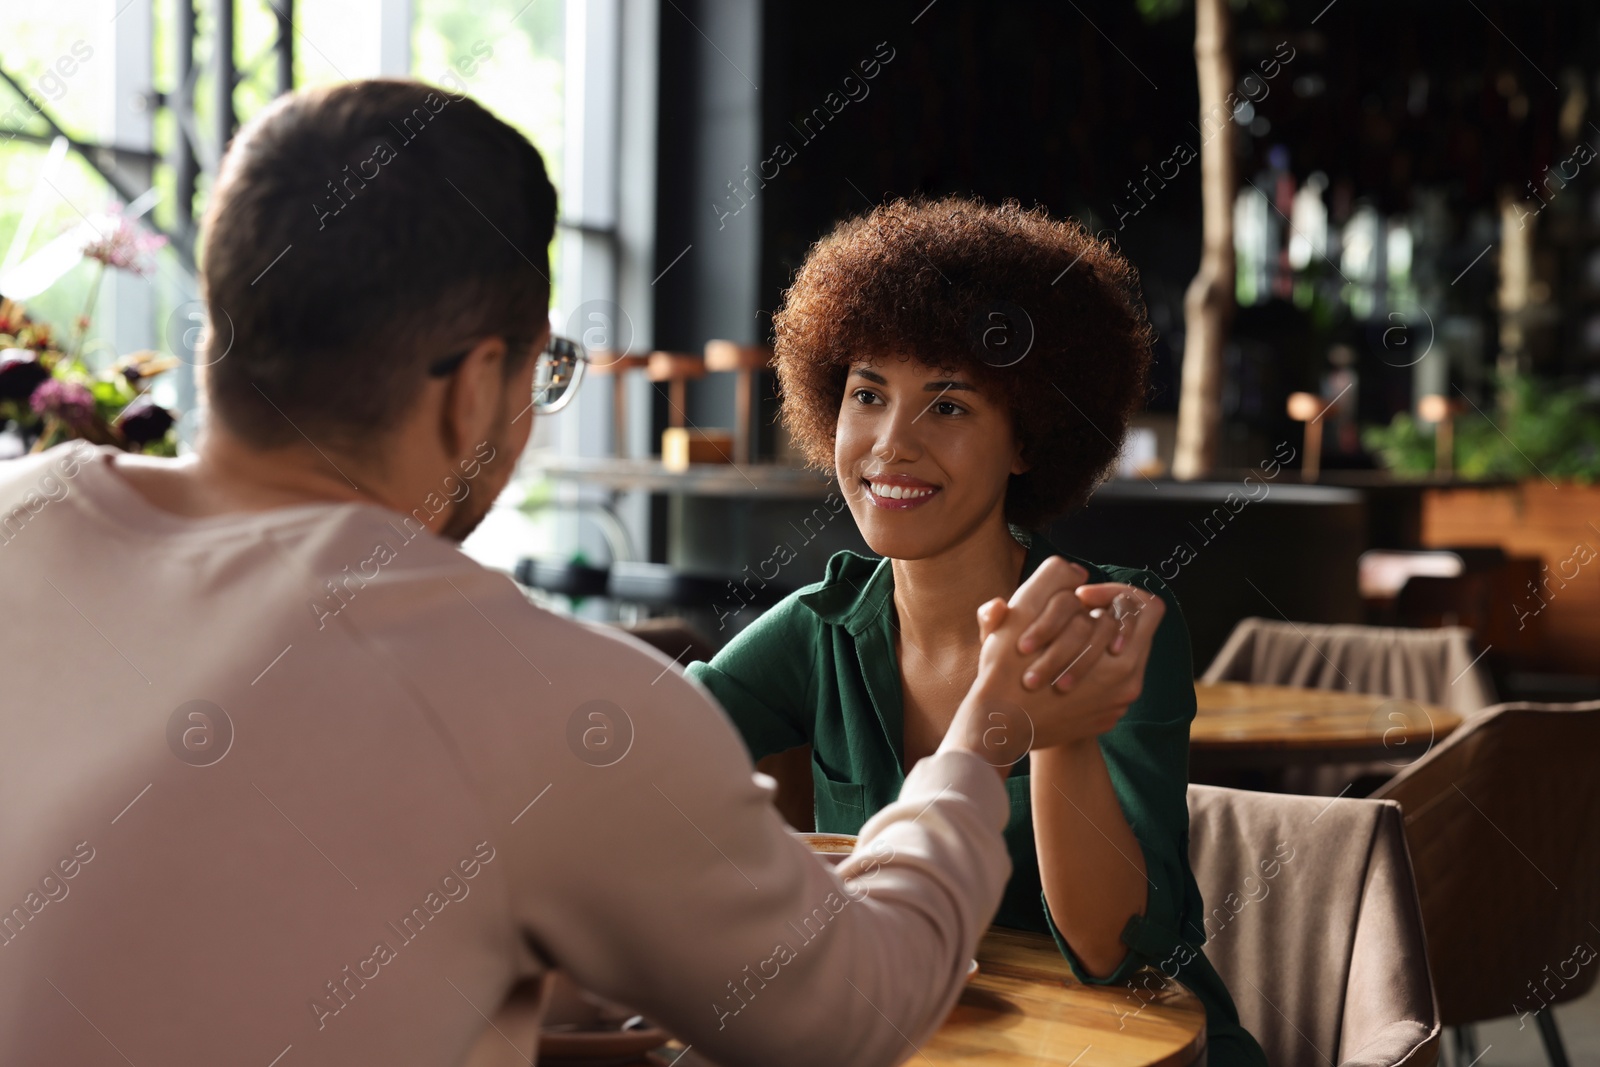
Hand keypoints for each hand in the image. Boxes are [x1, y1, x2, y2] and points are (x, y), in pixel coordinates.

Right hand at [961, 579, 1165, 756]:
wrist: (997, 729)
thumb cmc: (1005, 671)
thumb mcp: (1020, 616)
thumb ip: (1050, 581)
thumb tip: (1074, 572)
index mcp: (1120, 661)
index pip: (1146, 607)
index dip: (1116, 591)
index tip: (1081, 598)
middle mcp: (1127, 685)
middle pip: (1135, 632)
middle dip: (1103, 617)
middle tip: (1071, 618)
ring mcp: (1118, 704)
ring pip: (1122, 655)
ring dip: (1096, 642)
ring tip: (1063, 643)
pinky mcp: (1106, 718)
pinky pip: (1111, 682)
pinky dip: (1091, 669)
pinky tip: (1061, 669)